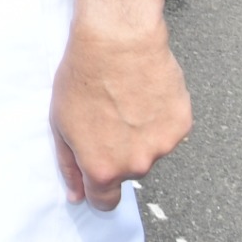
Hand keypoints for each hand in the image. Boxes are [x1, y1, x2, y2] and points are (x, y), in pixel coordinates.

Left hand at [50, 10, 191, 210]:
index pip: (105, 201)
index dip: (99, 189)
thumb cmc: (84, 76)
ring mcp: (162, 145)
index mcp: (103, 168)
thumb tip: (77, 195)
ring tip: (126, 99)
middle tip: (107, 116)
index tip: (97, 176)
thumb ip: (69, 166)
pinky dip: (159, 117)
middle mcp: (136, 164)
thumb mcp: (60, 123)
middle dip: (118, 152)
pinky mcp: (181, 124)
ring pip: (150, 149)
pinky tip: (144, 94)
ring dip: (140, 133)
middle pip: (129, 171)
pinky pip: (169, 130)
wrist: (117, 40)